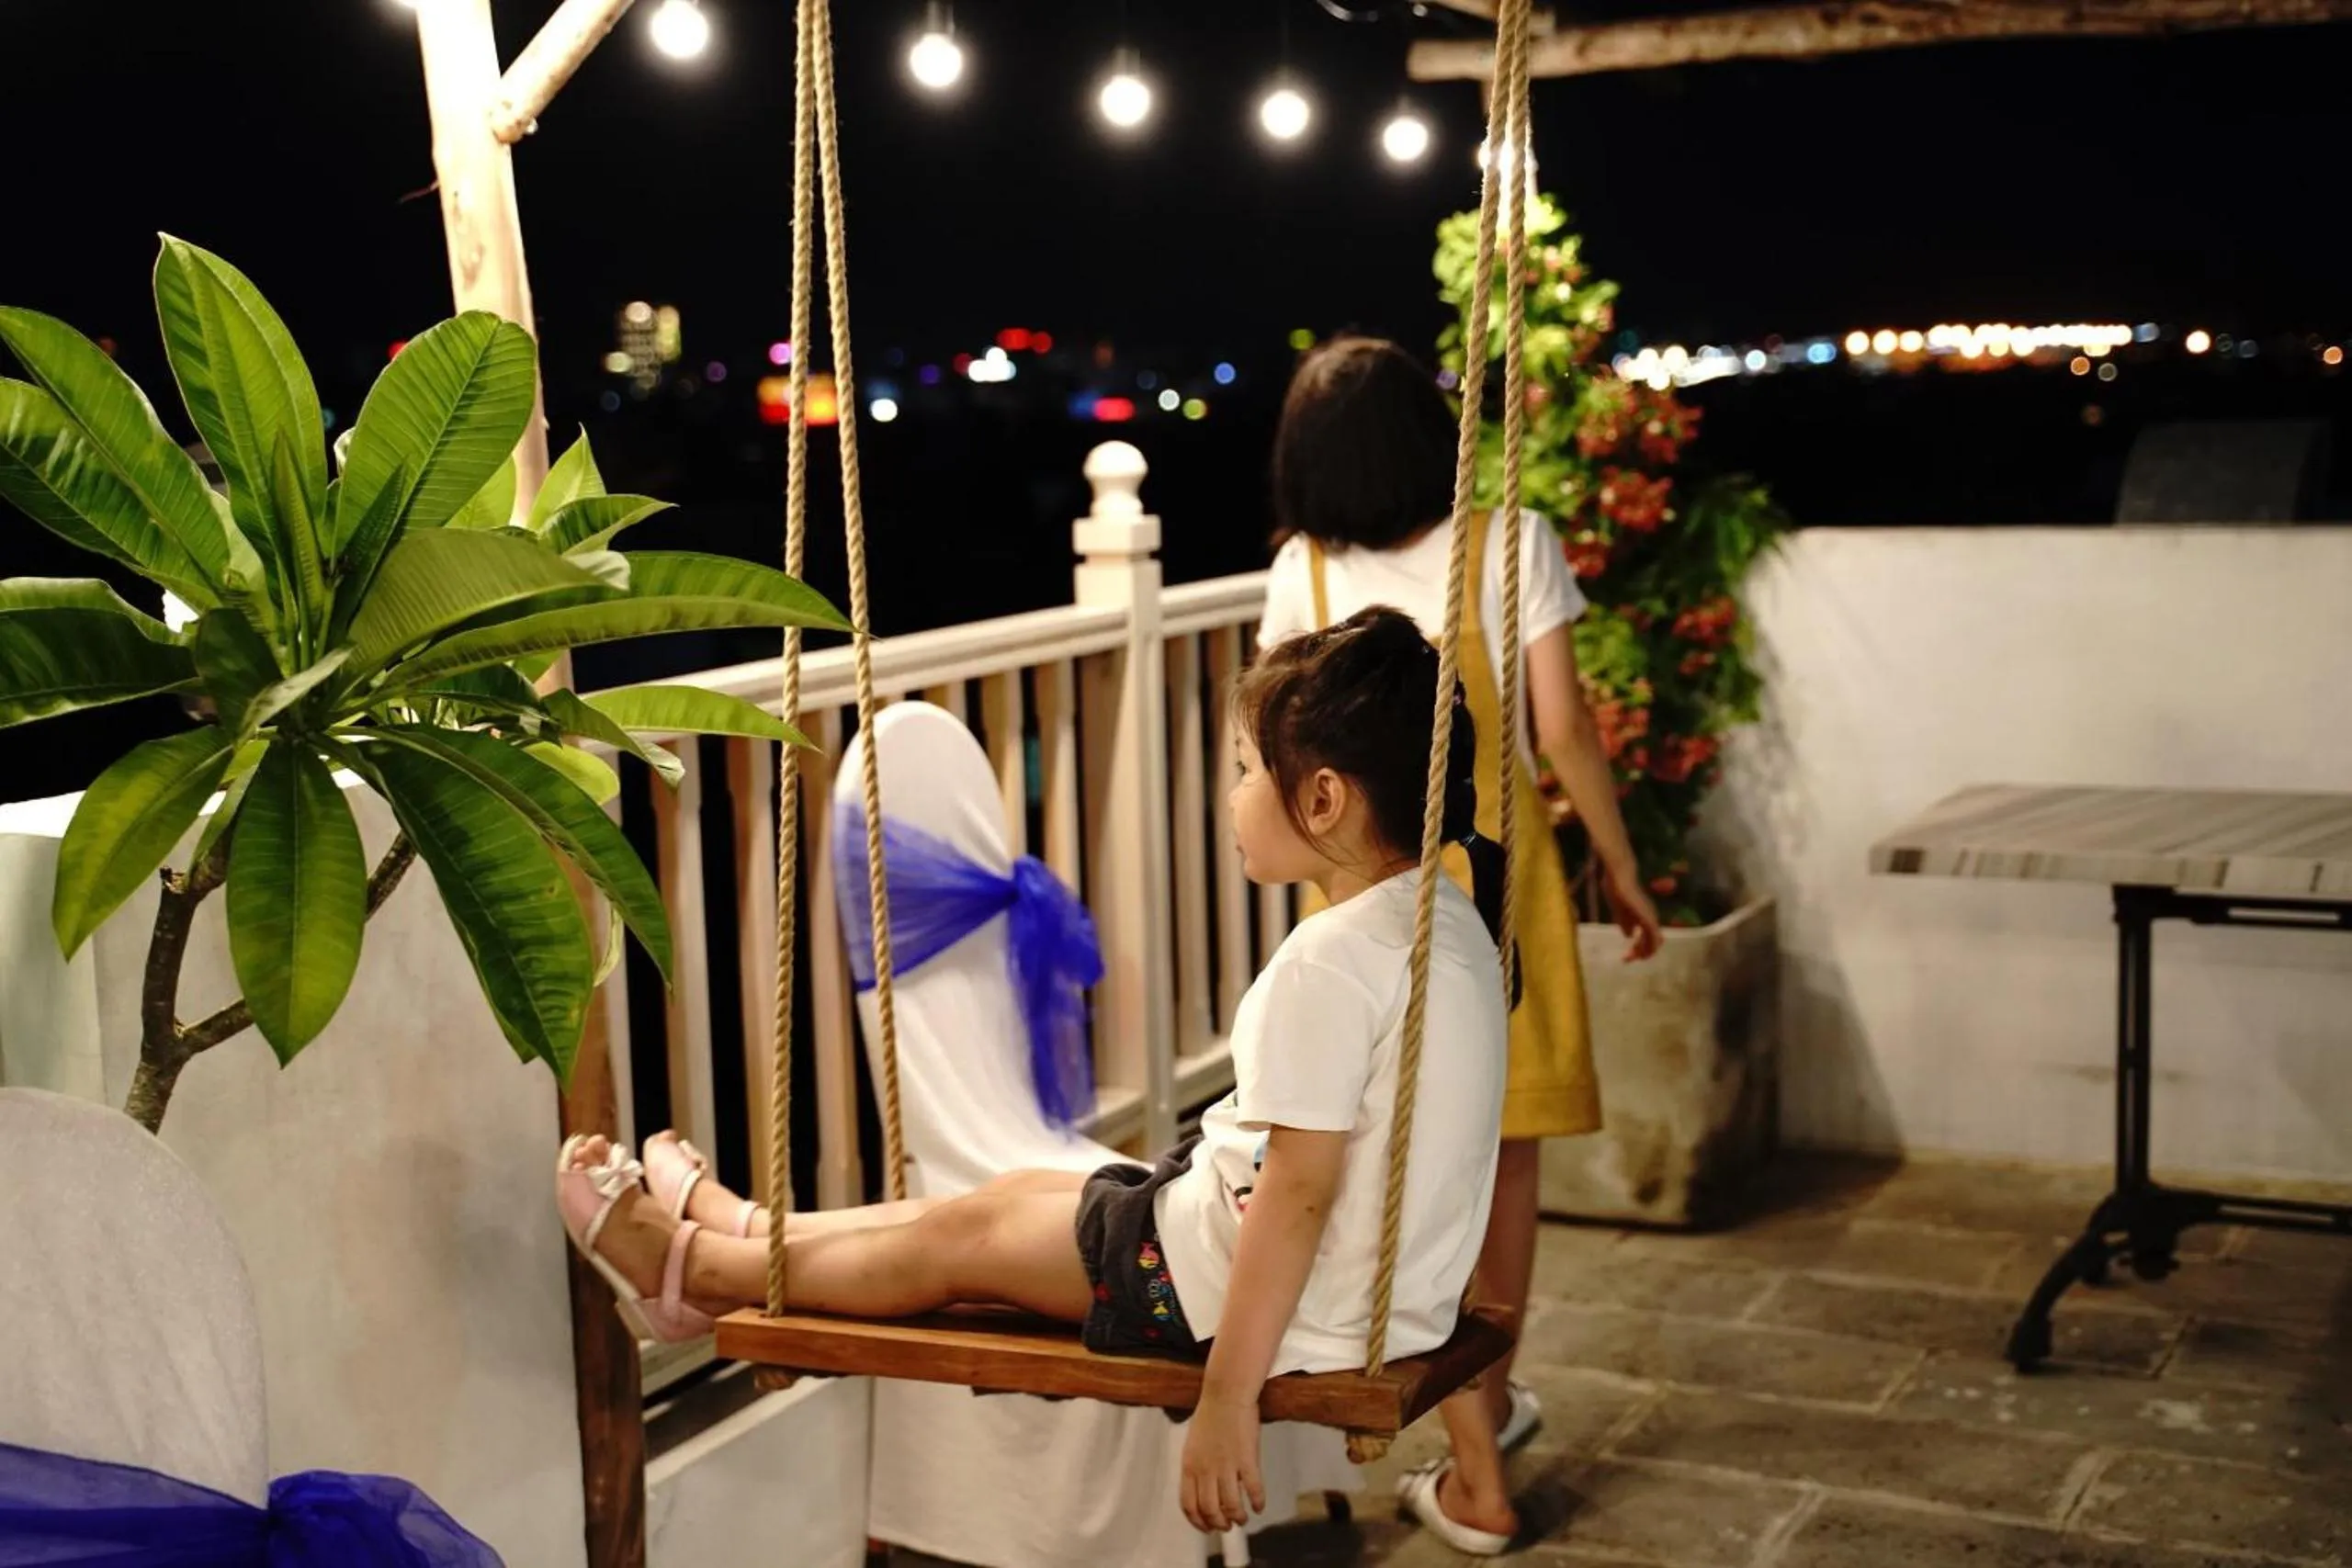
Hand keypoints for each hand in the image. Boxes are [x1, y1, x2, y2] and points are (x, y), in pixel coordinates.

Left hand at [1180, 1394, 1264, 1533]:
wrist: (1226, 1394)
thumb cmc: (1210, 1416)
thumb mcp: (1192, 1445)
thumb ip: (1195, 1468)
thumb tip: (1201, 1490)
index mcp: (1189, 1466)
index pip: (1189, 1505)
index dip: (1198, 1522)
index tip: (1207, 1528)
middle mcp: (1205, 1469)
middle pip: (1210, 1510)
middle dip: (1219, 1524)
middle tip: (1227, 1526)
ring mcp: (1226, 1465)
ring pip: (1231, 1505)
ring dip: (1238, 1517)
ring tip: (1243, 1518)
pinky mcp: (1247, 1459)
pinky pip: (1253, 1489)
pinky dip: (1257, 1502)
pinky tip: (1259, 1506)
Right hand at [1601, 860, 1663, 961]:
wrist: (1618, 877)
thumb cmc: (1617, 889)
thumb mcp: (1620, 910)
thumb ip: (1625, 922)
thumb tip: (1630, 935)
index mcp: (1645, 916)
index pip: (1649, 937)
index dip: (1639, 948)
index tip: (1626, 955)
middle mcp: (1651, 917)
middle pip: (1654, 942)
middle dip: (1641, 953)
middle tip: (1625, 959)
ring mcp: (1651, 917)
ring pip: (1655, 942)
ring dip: (1643, 952)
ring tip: (1628, 957)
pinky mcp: (1647, 917)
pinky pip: (1652, 936)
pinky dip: (1646, 946)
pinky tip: (1635, 950)